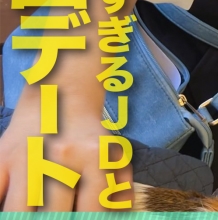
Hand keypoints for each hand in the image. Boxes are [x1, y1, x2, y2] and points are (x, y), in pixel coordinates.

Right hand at [0, 89, 132, 210]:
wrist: (60, 97)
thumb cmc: (90, 139)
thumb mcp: (116, 159)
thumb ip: (119, 194)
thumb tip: (116, 219)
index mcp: (95, 158)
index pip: (92, 213)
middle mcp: (60, 157)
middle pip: (54, 215)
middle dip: (58, 219)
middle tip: (60, 214)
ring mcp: (25, 159)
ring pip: (18, 213)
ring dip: (27, 218)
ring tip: (38, 212)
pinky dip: (6, 206)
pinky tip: (17, 206)